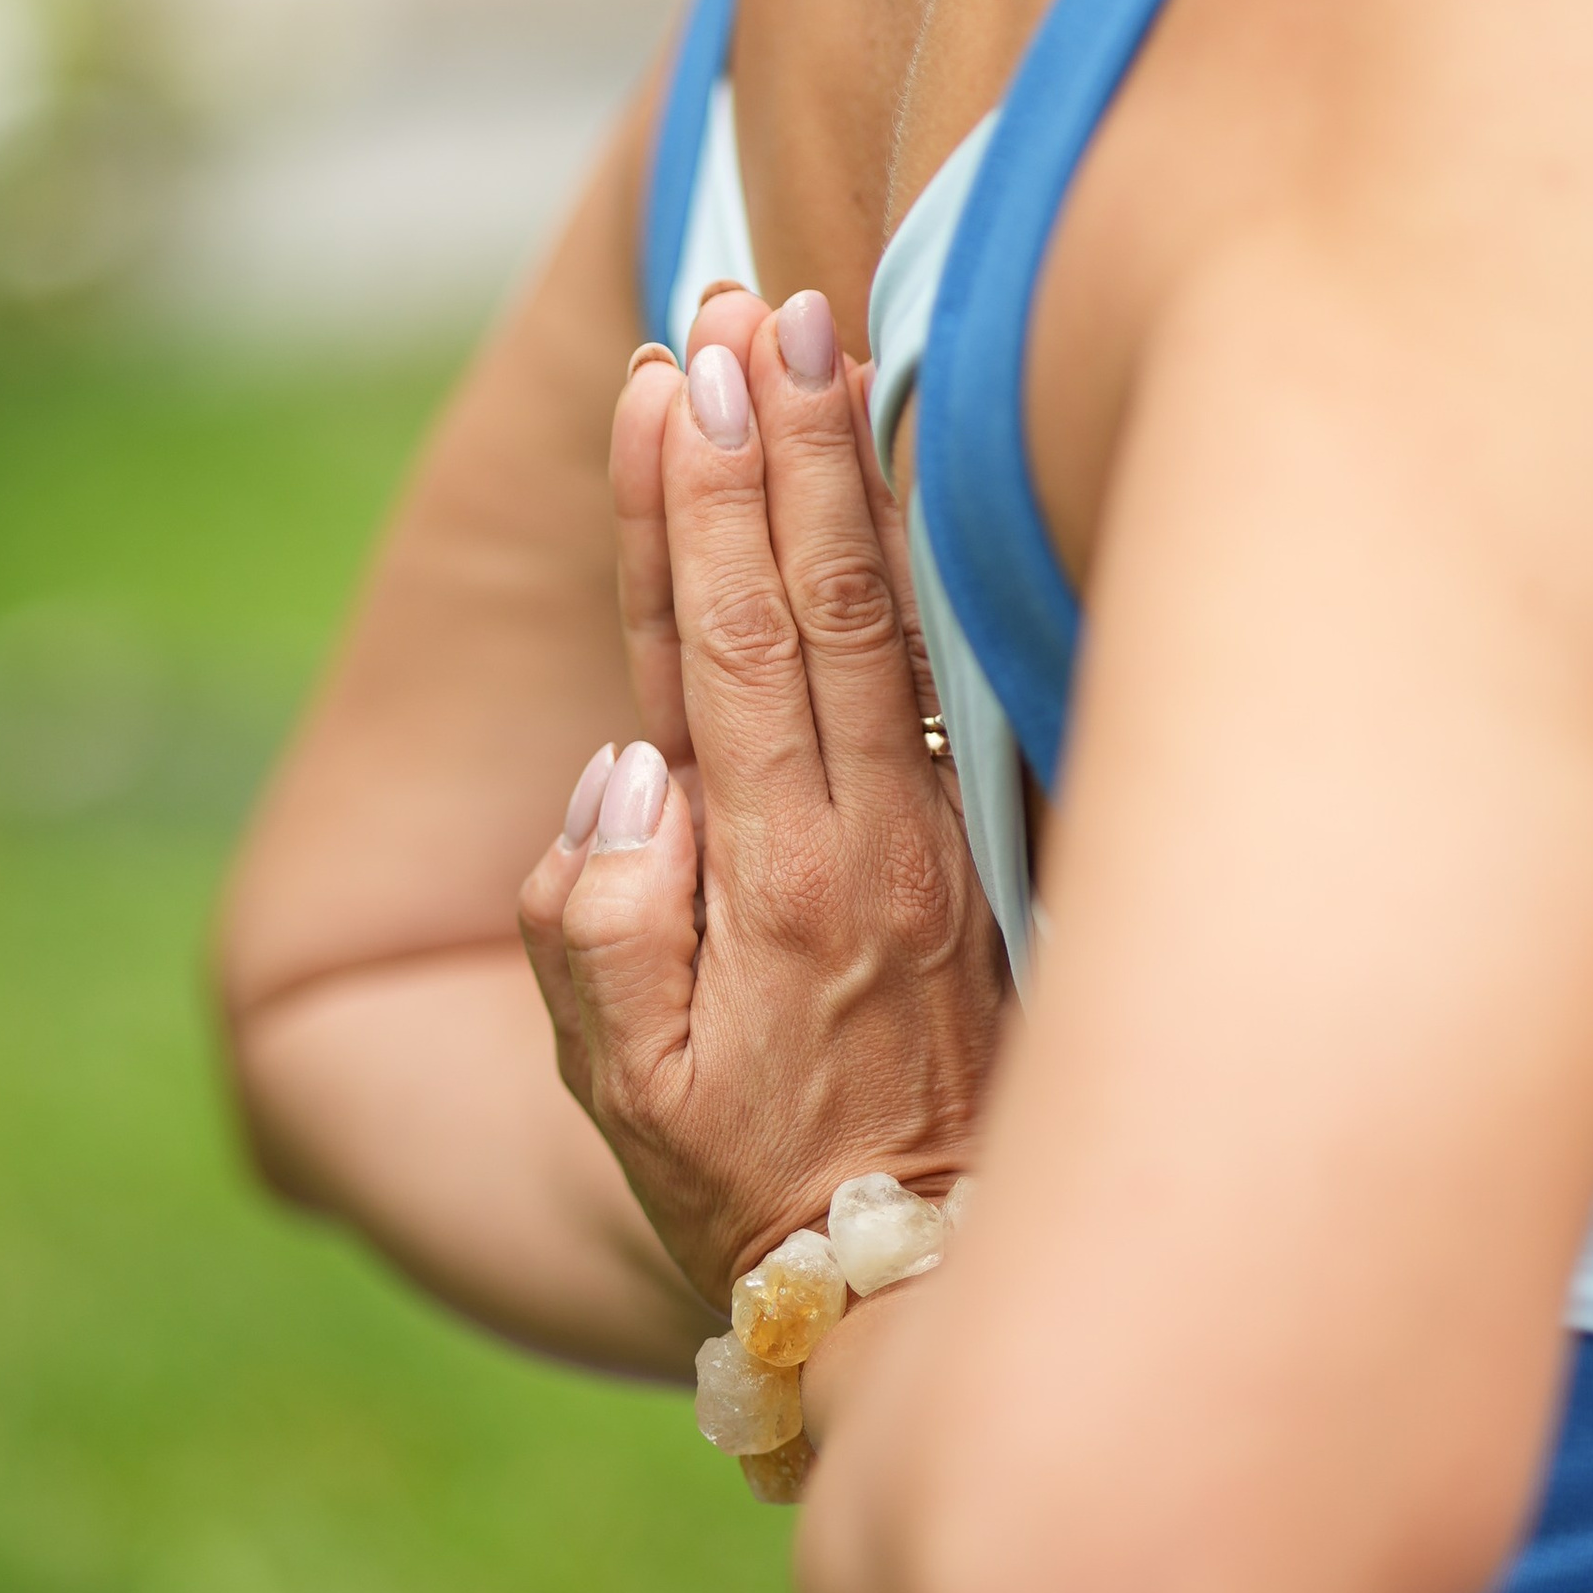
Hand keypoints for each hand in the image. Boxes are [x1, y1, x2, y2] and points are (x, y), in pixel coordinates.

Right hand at [518, 283, 1011, 1308]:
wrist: (935, 1288)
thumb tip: (616, 783)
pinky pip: (952, 674)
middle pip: (805, 601)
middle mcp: (862, 838)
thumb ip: (600, 940)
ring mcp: (943, 839)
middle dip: (770, 444)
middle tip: (746, 304)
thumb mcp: (629, 1105)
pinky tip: (915, 477)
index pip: (709, 653)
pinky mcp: (992, 852)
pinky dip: (922, 564)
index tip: (668, 381)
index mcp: (766, 881)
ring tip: (820, 338)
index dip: (683, 513)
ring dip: (847, 474)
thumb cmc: (757, 1191)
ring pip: (886, 619)